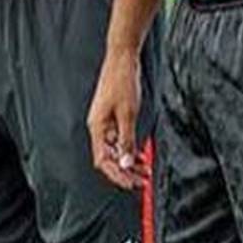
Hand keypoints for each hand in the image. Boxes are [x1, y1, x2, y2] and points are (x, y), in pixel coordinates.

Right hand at [87, 48, 148, 189]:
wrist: (122, 58)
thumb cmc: (122, 81)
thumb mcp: (128, 114)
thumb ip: (127, 140)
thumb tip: (127, 163)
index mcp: (97, 128)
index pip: (104, 161)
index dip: (117, 175)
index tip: (131, 184)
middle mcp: (99, 128)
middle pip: (110, 159)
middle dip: (126, 172)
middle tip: (143, 181)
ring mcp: (106, 123)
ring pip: (116, 151)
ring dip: (130, 162)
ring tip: (145, 170)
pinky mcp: (113, 118)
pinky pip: (120, 140)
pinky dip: (130, 149)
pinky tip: (141, 155)